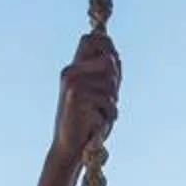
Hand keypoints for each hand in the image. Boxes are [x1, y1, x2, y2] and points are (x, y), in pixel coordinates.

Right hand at [52, 30, 120, 166]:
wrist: (69, 147)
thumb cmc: (88, 120)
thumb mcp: (98, 93)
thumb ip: (106, 74)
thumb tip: (114, 56)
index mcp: (73, 68)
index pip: (92, 38)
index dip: (108, 46)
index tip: (113, 69)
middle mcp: (70, 71)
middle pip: (108, 60)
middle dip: (116, 80)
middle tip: (110, 98)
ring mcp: (72, 82)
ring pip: (111, 81)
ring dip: (113, 100)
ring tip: (103, 111)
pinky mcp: (76, 96)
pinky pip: (107, 98)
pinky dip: (111, 112)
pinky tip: (103, 120)